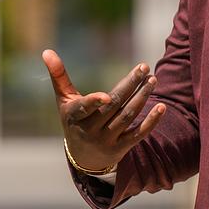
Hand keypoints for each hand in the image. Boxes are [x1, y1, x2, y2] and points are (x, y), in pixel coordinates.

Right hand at [42, 49, 165, 173]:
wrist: (83, 156)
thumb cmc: (73, 119)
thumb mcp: (64, 100)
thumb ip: (58, 76)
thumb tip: (46, 51)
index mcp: (75, 117)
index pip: (84, 109)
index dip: (95, 103)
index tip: (107, 96)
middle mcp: (90, 130)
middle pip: (113, 106)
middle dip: (130, 86)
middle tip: (143, 67)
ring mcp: (107, 140)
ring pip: (127, 117)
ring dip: (142, 98)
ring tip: (153, 79)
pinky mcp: (121, 148)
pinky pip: (138, 134)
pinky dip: (151, 122)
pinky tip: (162, 107)